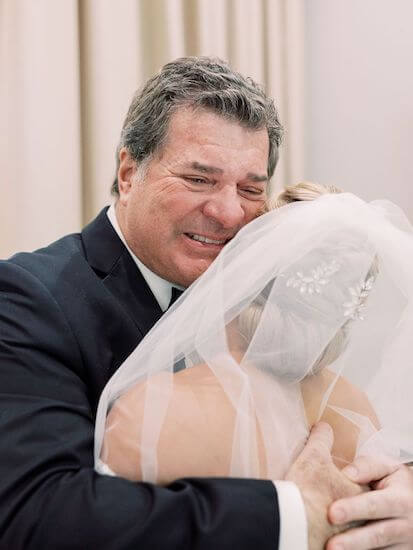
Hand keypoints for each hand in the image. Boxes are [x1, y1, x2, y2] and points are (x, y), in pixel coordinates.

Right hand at [286, 422, 363, 549]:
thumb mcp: (313, 456)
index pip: (365, 492)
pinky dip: (326, 543)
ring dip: (345, 534)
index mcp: (359, 496)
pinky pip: (330, 546)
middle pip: (362, 517)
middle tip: (336, 509)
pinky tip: (321, 541)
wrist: (293, 524)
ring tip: (330, 529)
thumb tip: (324, 426)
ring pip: (351, 536)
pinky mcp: (327, 549)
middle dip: (353, 514)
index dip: (353, 486)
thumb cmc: (306, 489)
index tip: (345, 483)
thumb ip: (322, 439)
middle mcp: (358, 522)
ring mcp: (346, 540)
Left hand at [327, 456, 412, 548]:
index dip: (354, 509)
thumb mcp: (388, 468)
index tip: (332, 513)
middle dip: (353, 541)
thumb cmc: (395, 483)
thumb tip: (346, 474)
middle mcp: (405, 525)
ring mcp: (403, 544)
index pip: (375, 505)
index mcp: (401, 500)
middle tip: (332, 545)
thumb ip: (367, 467)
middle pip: (377, 535)